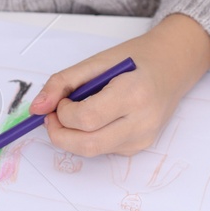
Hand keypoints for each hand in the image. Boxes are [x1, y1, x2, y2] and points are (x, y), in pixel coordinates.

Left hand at [29, 13, 209, 156]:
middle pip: (87, 145)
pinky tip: (99, 118)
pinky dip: (91, 136)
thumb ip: (62, 82)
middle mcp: (142, 121)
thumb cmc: (136, 59)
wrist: (173, 66)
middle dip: (60, 134)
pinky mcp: (141, 147)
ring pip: (92, 151)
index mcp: (133, 93)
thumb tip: (36, 108)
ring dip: (74, 136)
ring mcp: (143, 138)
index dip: (62, 113)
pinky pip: (104, 149)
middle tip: (53, 117)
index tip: (60, 101)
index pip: (86, 118)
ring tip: (77, 113)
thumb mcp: (97, 61)